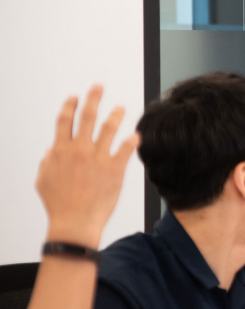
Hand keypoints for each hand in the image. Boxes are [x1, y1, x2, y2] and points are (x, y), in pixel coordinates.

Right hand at [38, 86, 138, 248]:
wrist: (75, 223)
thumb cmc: (58, 205)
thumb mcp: (43, 181)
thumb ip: (47, 163)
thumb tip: (50, 151)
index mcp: (60, 150)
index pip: (64, 121)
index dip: (70, 106)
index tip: (75, 96)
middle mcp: (79, 150)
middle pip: (87, 116)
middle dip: (93, 98)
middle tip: (99, 86)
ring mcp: (98, 158)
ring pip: (108, 129)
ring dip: (115, 115)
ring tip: (121, 107)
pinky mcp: (115, 170)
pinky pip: (126, 149)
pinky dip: (132, 140)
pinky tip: (137, 134)